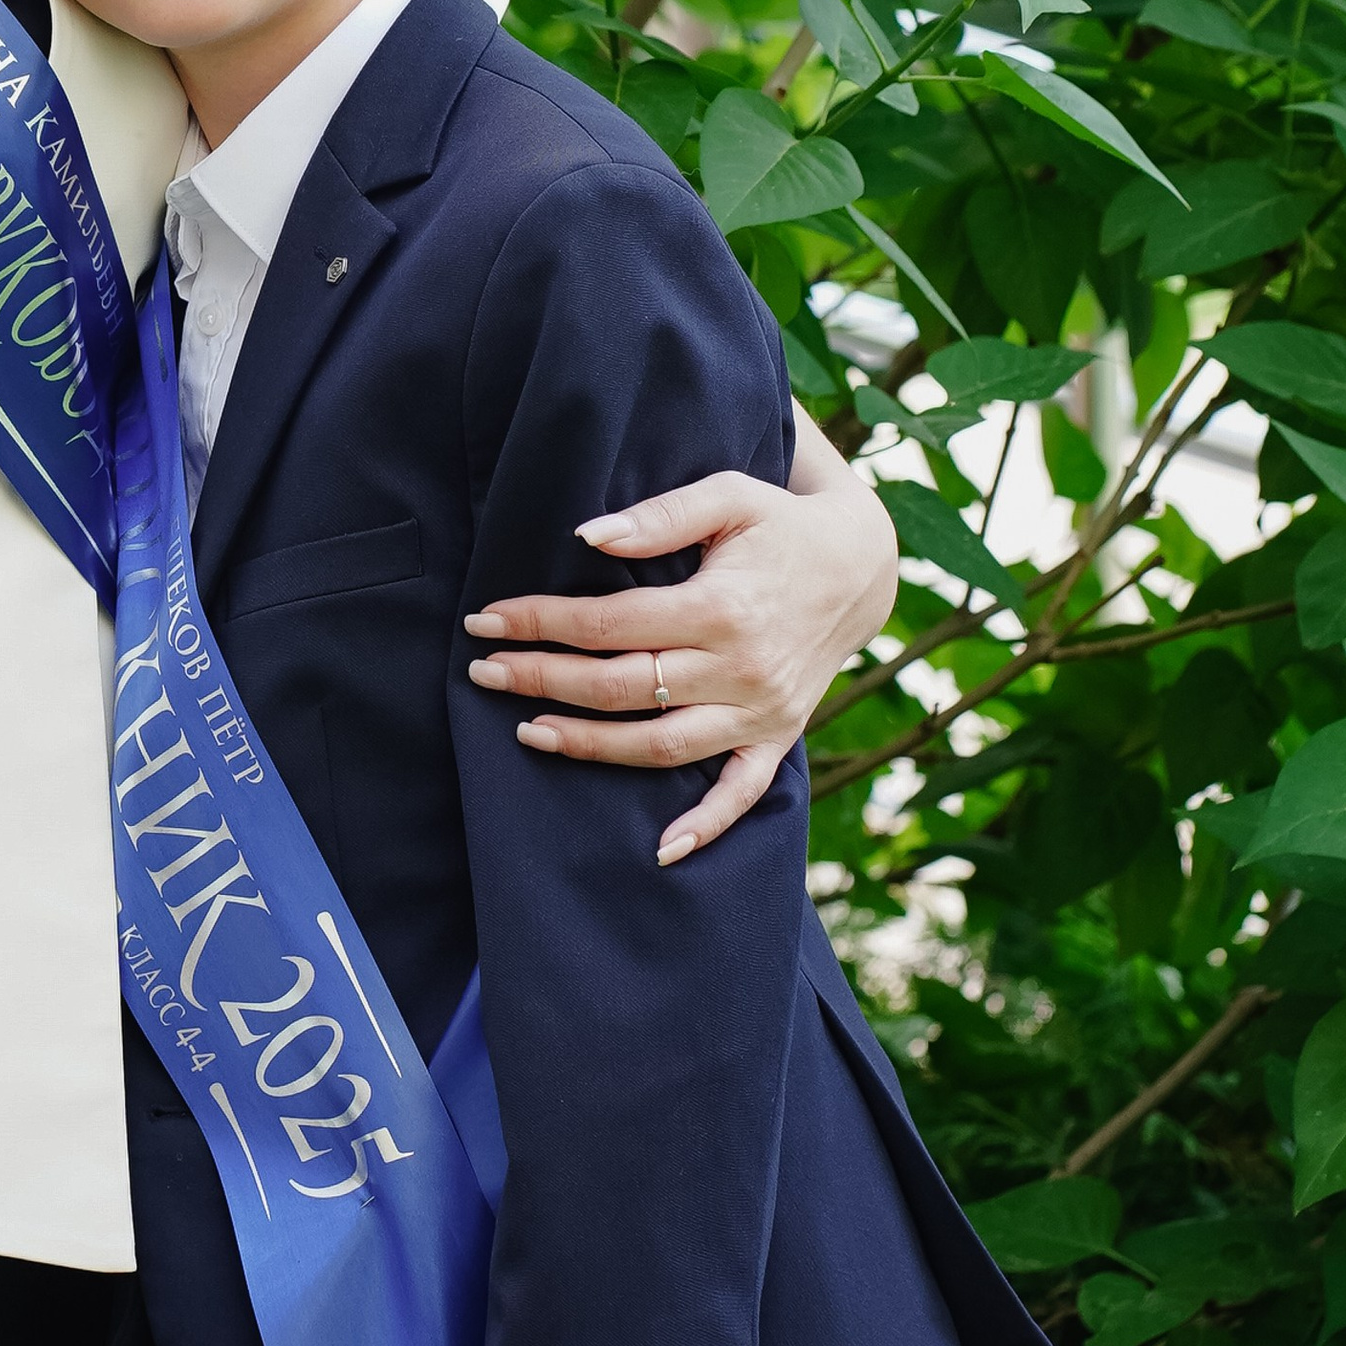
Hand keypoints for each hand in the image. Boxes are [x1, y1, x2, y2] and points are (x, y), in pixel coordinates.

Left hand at [463, 448, 894, 865]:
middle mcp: (741, 669)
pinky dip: (705, 826)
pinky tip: (659, 850)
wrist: (861, 565)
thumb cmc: (779, 524)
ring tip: (528, 732)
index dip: (540, 622)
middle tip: (484, 673)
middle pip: (622, 688)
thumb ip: (659, 516)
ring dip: (590, 746)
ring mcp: (761, 712)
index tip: (484, 620)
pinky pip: (741, 794)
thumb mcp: (728, 496)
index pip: (609, 625)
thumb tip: (587, 537)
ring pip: (660, 746)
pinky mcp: (778, 737)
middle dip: (543, 681)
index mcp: (721, 608)